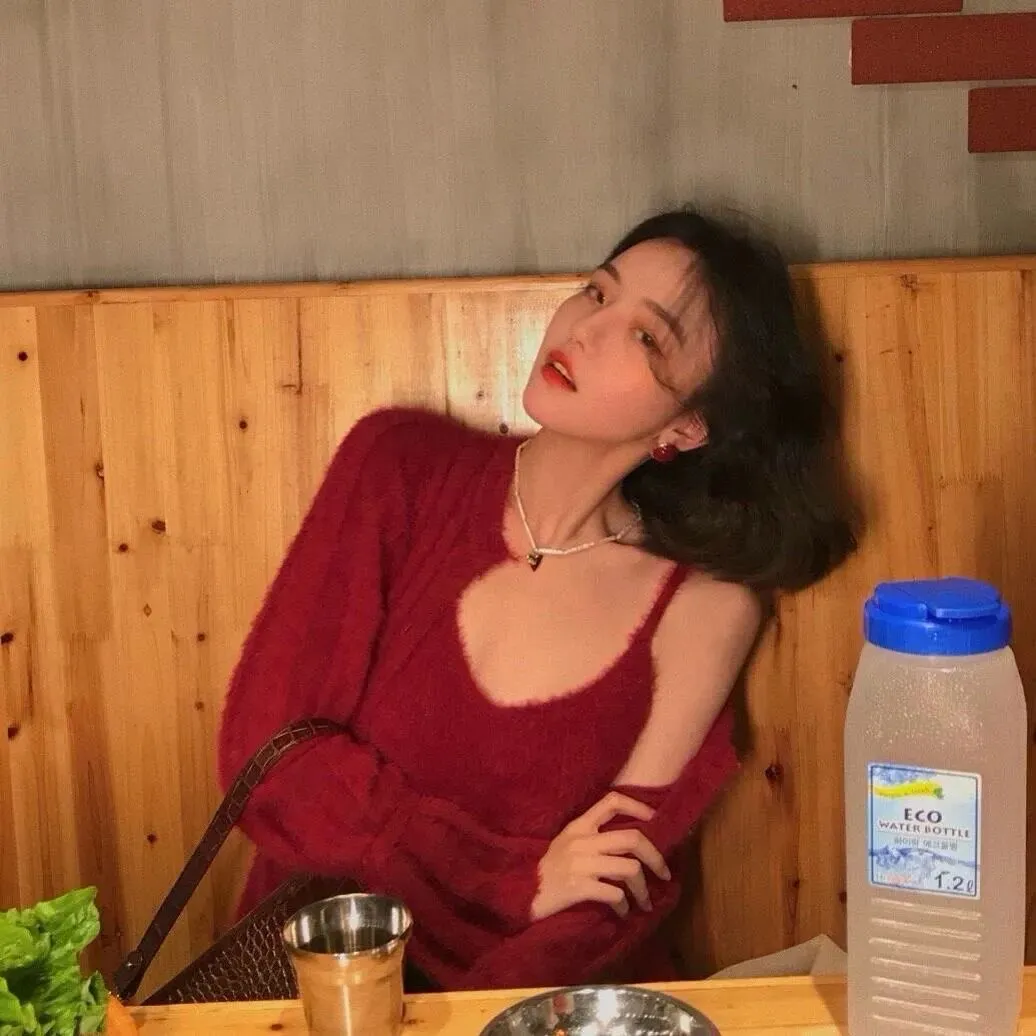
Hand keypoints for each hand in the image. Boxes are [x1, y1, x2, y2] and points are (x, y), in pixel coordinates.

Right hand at [530, 792, 670, 921]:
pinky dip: (624, 905)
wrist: (521, 894)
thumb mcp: (567, 844)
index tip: (656, 821)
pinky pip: (615, 894)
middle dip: (656, 857)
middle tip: (664, 874)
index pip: (612, 801)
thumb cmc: (548, 870)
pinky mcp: (578, 887)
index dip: (639, 807)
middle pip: (632, 838)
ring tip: (644, 902)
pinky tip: (621, 912)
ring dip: (642, 889)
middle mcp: (582, 840)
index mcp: (579, 825)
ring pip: (630, 869)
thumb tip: (633, 842)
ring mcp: (580, 864)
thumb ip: (593, 837)